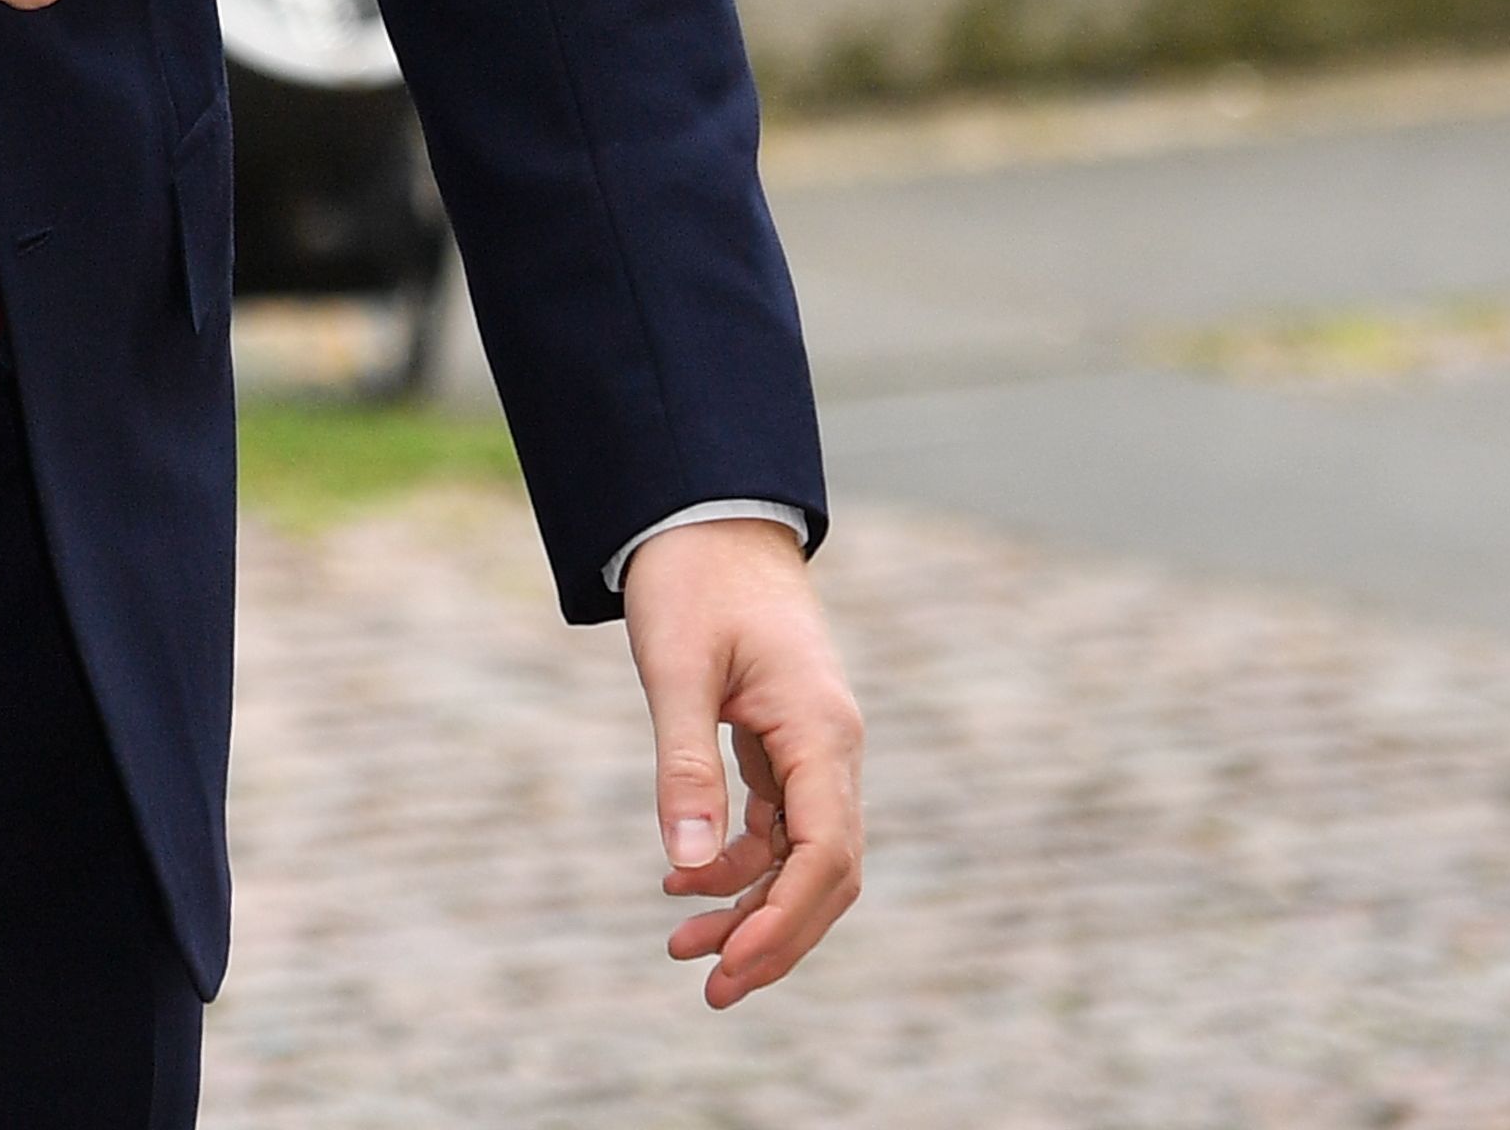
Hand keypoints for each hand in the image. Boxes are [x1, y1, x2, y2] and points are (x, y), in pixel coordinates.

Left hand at [620, 516, 864, 1007]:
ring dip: (750, 907)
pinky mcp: (787, 746)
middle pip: (827, 874)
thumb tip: (685, 865)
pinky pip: (778, 827)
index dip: (784, 919)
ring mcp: (814, 751)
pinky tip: (683, 884)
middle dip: (774, 936)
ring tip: (681, 948)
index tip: (731, 965)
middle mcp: (834, 751)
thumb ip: (683, 765)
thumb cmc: (692, 582)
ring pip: (802, 858)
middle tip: (710, 989)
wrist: (707, 519)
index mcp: (822, 733)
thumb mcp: (675, 670)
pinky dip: (737, 863)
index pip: (826, 855)